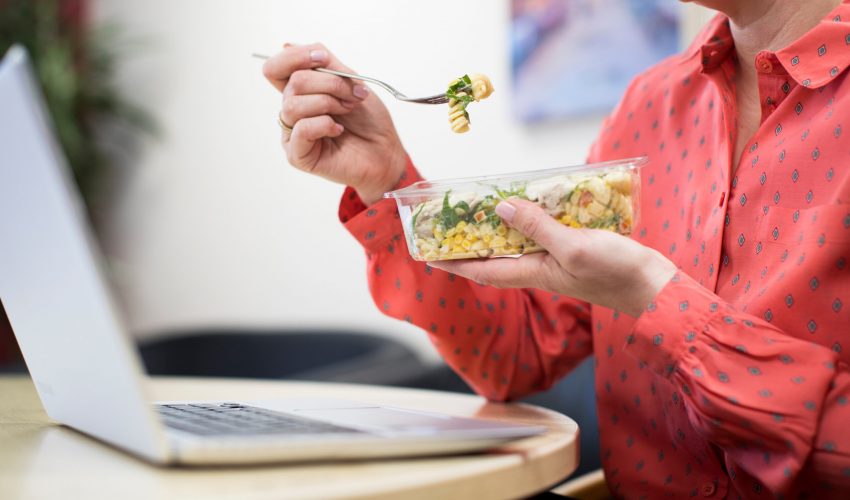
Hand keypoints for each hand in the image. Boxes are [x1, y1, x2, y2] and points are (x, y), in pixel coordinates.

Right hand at [262, 43, 406, 204]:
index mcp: (301, 93)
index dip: (294, 57)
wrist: (385, 152)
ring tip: (347, 111)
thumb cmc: (369, 121)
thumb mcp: (351, 82)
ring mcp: (293, 134)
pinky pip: (301, 129)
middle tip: (352, 95)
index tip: (324, 58)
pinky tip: (339, 130)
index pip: (276, 68)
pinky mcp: (298, 155)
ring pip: (293, 105)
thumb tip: (289, 46)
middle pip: (293, 82)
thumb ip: (325, 64)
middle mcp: (293, 112)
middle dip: (329, 83)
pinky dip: (324, 124)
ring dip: (327, 103)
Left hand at [429, 199, 677, 316]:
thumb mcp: (573, 247)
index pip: (482, 270)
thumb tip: (500, 208)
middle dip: (471, 241)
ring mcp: (556, 259)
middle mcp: (539, 268)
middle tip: (451, 220)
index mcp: (532, 272)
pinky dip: (531, 219)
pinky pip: (543, 233)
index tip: (430, 253)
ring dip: (500, 227)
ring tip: (481, 205)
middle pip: (496, 255)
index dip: (454, 262)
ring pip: (518, 242)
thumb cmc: (615, 272)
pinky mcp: (573, 249)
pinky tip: (531, 200)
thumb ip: (537, 227)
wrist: (655, 286)